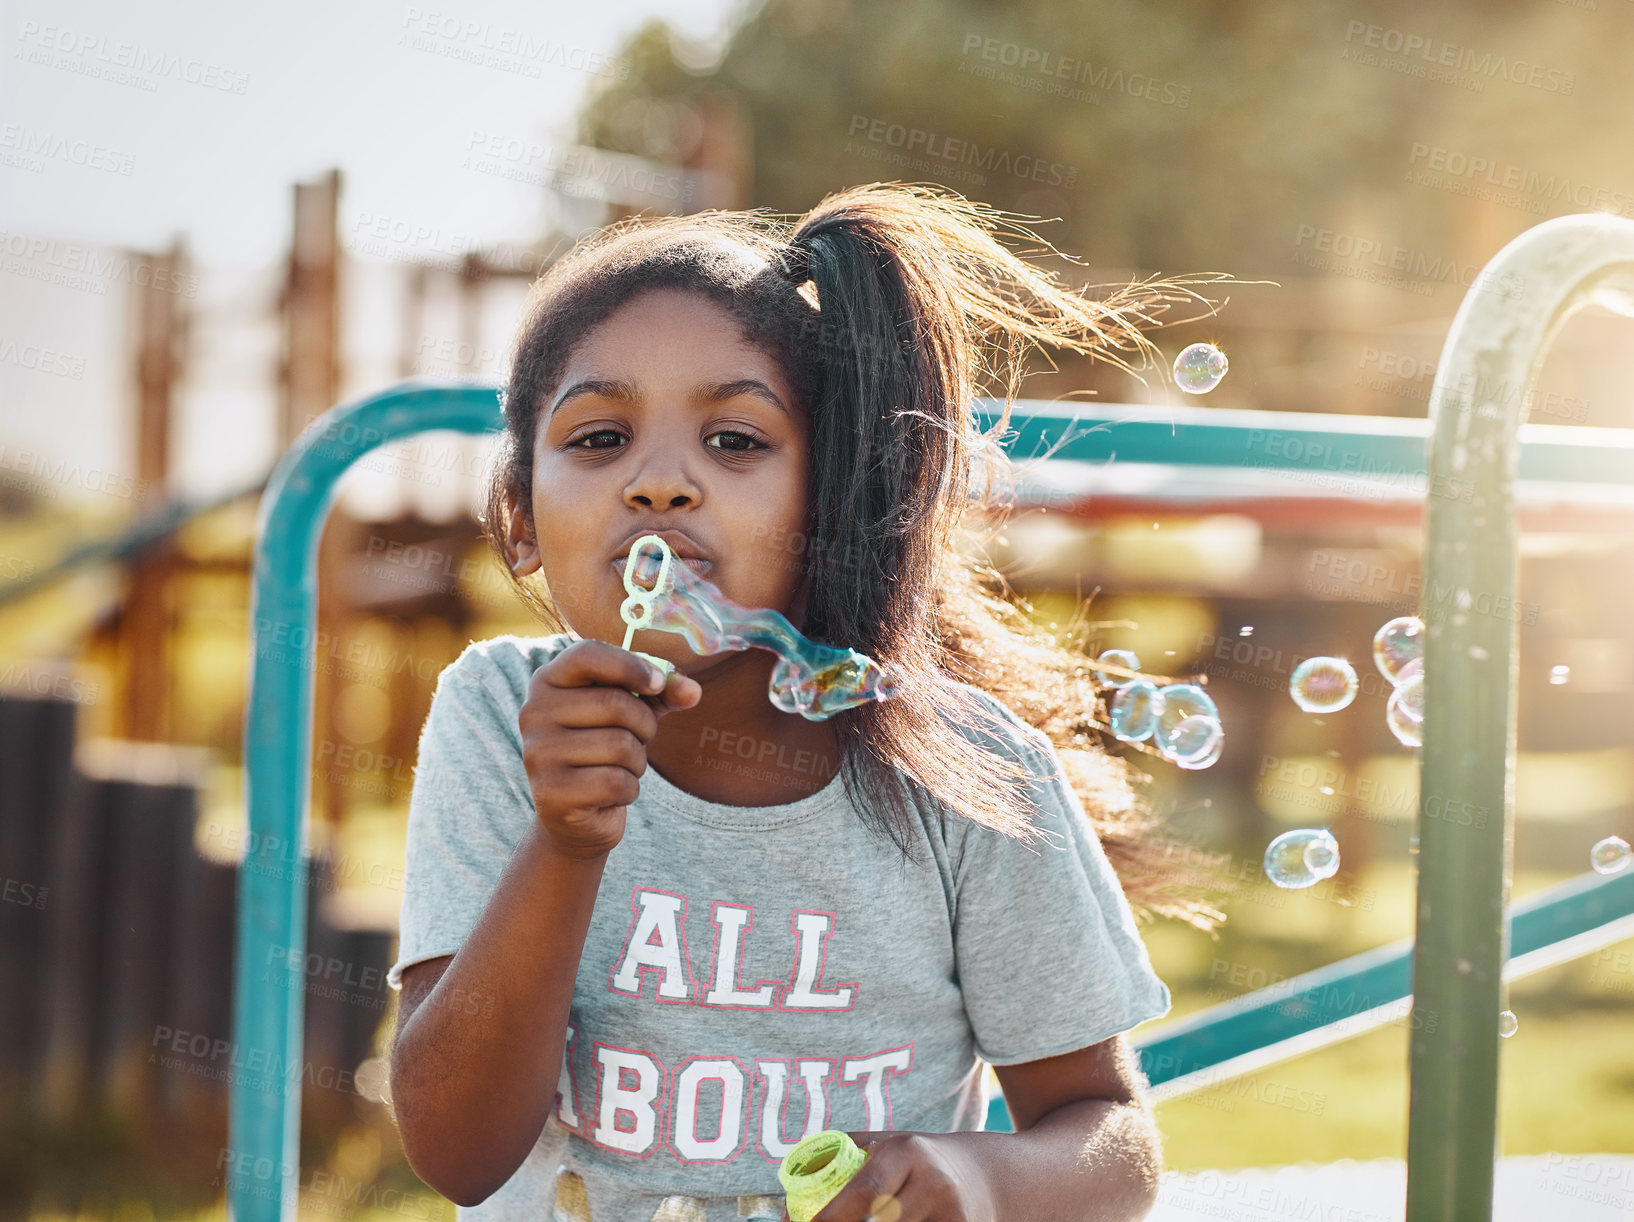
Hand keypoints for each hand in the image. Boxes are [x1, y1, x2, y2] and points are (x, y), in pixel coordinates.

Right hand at [518, 639, 700, 858]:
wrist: (574, 816)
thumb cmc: (604, 750)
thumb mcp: (633, 713)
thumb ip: (662, 694)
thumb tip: (693, 690)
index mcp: (547, 681)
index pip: (586, 654)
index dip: (630, 665)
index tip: (658, 683)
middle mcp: (533, 712)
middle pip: (616, 703)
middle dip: (645, 725)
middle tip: (639, 740)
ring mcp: (538, 753)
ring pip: (621, 745)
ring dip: (637, 761)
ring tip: (620, 768)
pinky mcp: (551, 792)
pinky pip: (616, 782)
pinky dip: (629, 790)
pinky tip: (611, 794)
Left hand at [791, 1131, 995, 1221]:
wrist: (985, 1176)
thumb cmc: (918, 1161)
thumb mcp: (887, 1144)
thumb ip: (842, 1158)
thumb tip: (791, 1201)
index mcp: (907, 1150)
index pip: (865, 1190)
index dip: (832, 1216)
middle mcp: (933, 1180)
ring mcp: (952, 1213)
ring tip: (859, 1221)